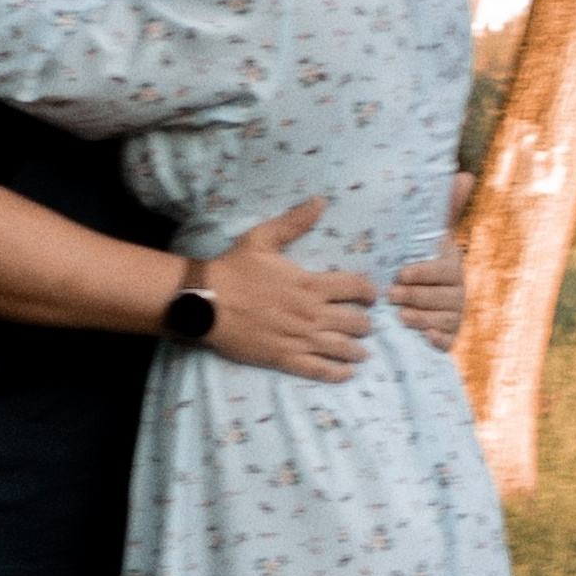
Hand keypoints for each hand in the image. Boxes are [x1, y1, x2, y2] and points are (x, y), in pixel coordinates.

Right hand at [204, 198, 374, 381]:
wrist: (205, 302)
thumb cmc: (233, 269)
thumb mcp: (263, 239)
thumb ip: (294, 222)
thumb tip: (320, 201)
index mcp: (309, 284)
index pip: (354, 288)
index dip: (368, 292)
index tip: (371, 295)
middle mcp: (311, 314)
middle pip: (355, 322)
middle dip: (365, 323)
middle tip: (366, 324)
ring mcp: (299, 338)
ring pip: (342, 348)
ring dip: (357, 350)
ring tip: (362, 352)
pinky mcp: (284, 358)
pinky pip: (319, 370)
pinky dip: (337, 373)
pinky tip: (347, 373)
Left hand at [389, 178, 471, 351]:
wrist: (414, 299)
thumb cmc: (419, 261)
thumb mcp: (428, 237)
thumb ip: (444, 209)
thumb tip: (465, 175)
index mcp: (451, 267)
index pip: (443, 270)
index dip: (423, 272)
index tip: (401, 273)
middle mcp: (456, 293)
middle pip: (442, 297)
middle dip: (416, 296)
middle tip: (391, 295)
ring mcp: (452, 317)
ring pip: (442, 319)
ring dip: (421, 318)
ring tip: (399, 316)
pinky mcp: (446, 338)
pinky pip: (445, 342)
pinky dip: (435, 340)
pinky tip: (423, 339)